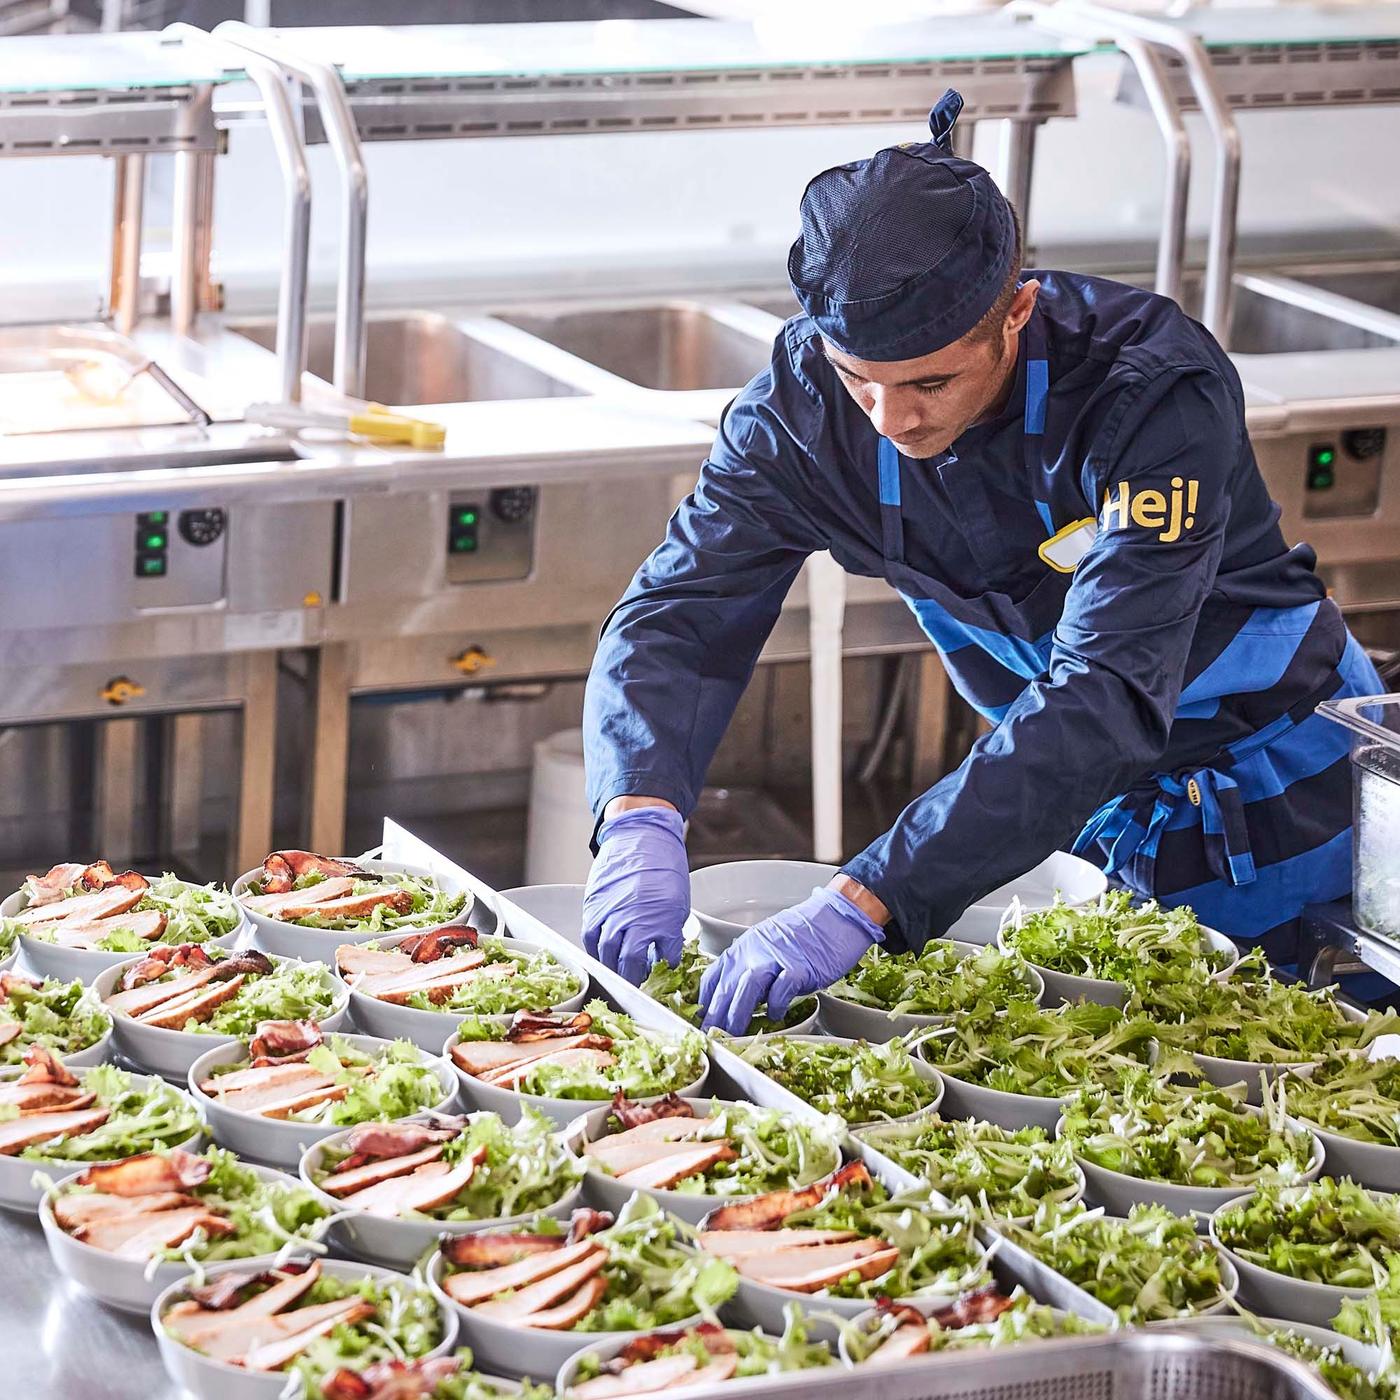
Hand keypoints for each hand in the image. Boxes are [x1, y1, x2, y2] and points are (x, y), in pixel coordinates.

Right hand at [582, 805, 688, 984]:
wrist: (640, 835)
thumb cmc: (663, 865)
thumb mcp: (677, 901)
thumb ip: (669, 931)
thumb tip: (664, 955)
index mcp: (660, 918)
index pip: (659, 960)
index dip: (660, 975)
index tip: (659, 980)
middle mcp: (632, 918)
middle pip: (628, 963)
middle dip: (632, 978)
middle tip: (635, 985)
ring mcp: (610, 912)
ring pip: (606, 953)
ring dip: (612, 967)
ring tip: (618, 974)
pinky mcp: (593, 905)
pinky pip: (590, 936)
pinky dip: (595, 950)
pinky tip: (602, 955)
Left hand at [697, 885, 883, 1033]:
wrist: (836, 914)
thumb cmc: (805, 931)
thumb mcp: (767, 943)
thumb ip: (751, 965)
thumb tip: (738, 994)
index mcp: (744, 946)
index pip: (713, 976)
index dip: (704, 1002)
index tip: (702, 1020)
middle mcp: (755, 950)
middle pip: (726, 986)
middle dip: (715, 1016)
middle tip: (711, 1037)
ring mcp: (776, 958)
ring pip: (746, 988)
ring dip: (736, 1015)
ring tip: (732, 1035)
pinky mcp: (799, 967)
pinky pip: (781, 990)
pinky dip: (775, 1006)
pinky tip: (775, 1016)